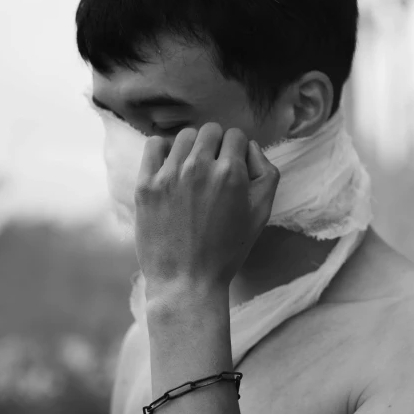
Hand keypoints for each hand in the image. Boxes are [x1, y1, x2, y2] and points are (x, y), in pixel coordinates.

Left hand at [133, 123, 279, 305]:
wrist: (187, 281)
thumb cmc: (227, 251)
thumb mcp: (261, 215)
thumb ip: (266, 174)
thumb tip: (252, 148)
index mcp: (231, 174)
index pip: (237, 136)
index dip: (239, 151)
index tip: (234, 166)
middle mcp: (199, 168)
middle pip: (211, 131)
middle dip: (217, 145)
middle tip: (215, 169)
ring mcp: (169, 175)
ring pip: (185, 136)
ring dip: (193, 147)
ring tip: (193, 170)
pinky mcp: (146, 185)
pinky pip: (154, 145)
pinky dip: (164, 150)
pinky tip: (171, 168)